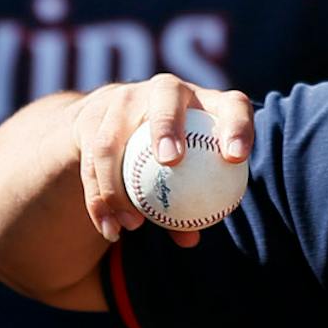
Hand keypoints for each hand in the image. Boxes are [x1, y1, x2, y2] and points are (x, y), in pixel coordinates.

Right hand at [68, 73, 253, 247]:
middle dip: (167, 124)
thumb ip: (193, 202)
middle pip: (166, 95)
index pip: (232, 106)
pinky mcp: (94, 116)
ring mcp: (126, 98)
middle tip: (171, 161)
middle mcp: (166, 89)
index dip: (237, 127)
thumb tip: (190, 238)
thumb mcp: (190, 172)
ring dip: (119, 183)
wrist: (119, 124)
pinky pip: (90, 160)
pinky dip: (98, 198)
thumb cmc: (176, 156)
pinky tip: (109, 228)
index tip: (236, 158)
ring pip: (114, 136)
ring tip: (133, 223)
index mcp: (206, 102)